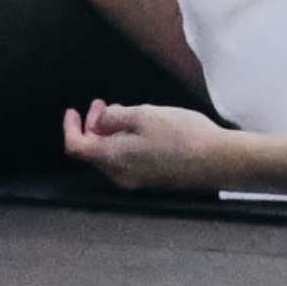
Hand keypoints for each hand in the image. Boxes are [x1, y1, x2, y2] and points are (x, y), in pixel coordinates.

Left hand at [63, 99, 241, 191]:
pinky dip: (121, 144)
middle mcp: (118, 174)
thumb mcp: (145, 115)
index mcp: (112, 157)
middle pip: (93, 152)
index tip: (73, 110)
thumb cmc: (180, 134)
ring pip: (109, 157)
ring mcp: (136, 180)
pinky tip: (137, 130)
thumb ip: (116, 117)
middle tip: (101, 105)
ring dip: (108, 135)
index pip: (76, 146)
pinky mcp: (152, 180)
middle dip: (92, 127)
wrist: (216, 160)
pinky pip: (125, 161)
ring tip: (120, 113)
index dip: (70, 128)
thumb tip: (100, 120)